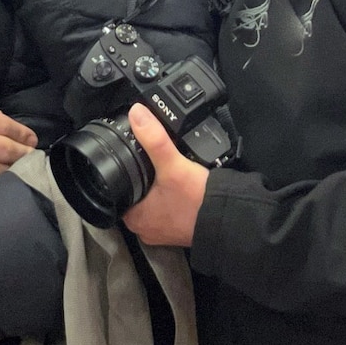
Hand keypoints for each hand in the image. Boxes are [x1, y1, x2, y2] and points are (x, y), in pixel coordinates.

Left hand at [121, 104, 207, 248]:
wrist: (230, 218)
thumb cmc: (199, 200)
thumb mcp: (173, 164)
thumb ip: (154, 138)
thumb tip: (137, 114)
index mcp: (134, 217)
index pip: (115, 190)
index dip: (121, 172)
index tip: (128, 159)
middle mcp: (144, 228)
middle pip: (133, 195)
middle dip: (140, 179)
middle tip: (148, 162)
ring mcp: (162, 231)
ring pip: (150, 202)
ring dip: (155, 189)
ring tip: (161, 170)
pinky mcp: (177, 229)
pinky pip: (166, 209)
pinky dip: (169, 197)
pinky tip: (177, 185)